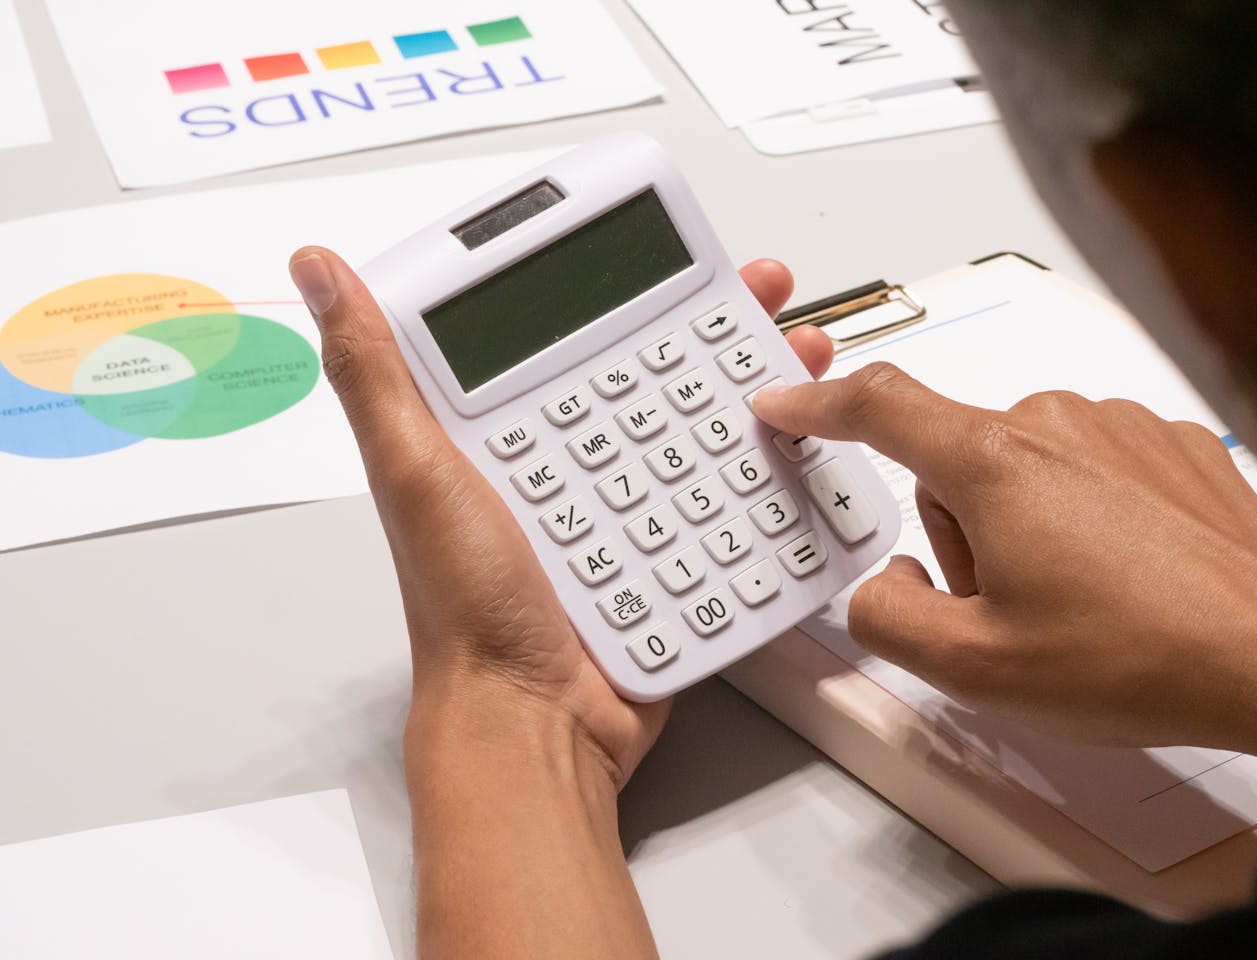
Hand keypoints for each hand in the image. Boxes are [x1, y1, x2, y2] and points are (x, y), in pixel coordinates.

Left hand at [288, 249, 831, 784]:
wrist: (538, 724)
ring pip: (691, 419)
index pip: (556, 326)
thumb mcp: (416, 473)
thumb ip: (376, 373)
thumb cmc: (465, 608)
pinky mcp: (661, 546)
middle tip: (752, 290)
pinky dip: (761, 459)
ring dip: (745, 379)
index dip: (604, 278)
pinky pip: (717, 490)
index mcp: (498, 429)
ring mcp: (615, 503)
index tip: (650, 244)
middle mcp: (560, 457)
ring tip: (792, 348)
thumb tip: (316, 268)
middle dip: (702, 318)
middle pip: (640, 364)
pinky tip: (799, 438)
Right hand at [753, 364, 1256, 759]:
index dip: (816, 403)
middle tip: (1008, 610)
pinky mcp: (1166, 444)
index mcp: (994, 463)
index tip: (786, 401)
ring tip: (1075, 604)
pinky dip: (1079, 519)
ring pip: (1018, 470)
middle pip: (951, 463)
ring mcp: (1117, 427)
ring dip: (1019, 531)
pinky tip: (1118, 580)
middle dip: (958, 536)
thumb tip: (881, 586)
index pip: (876, 405)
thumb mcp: (975, 669)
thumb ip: (885, 618)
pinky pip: (1082, 468)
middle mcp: (1055, 423)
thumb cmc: (1147, 656)